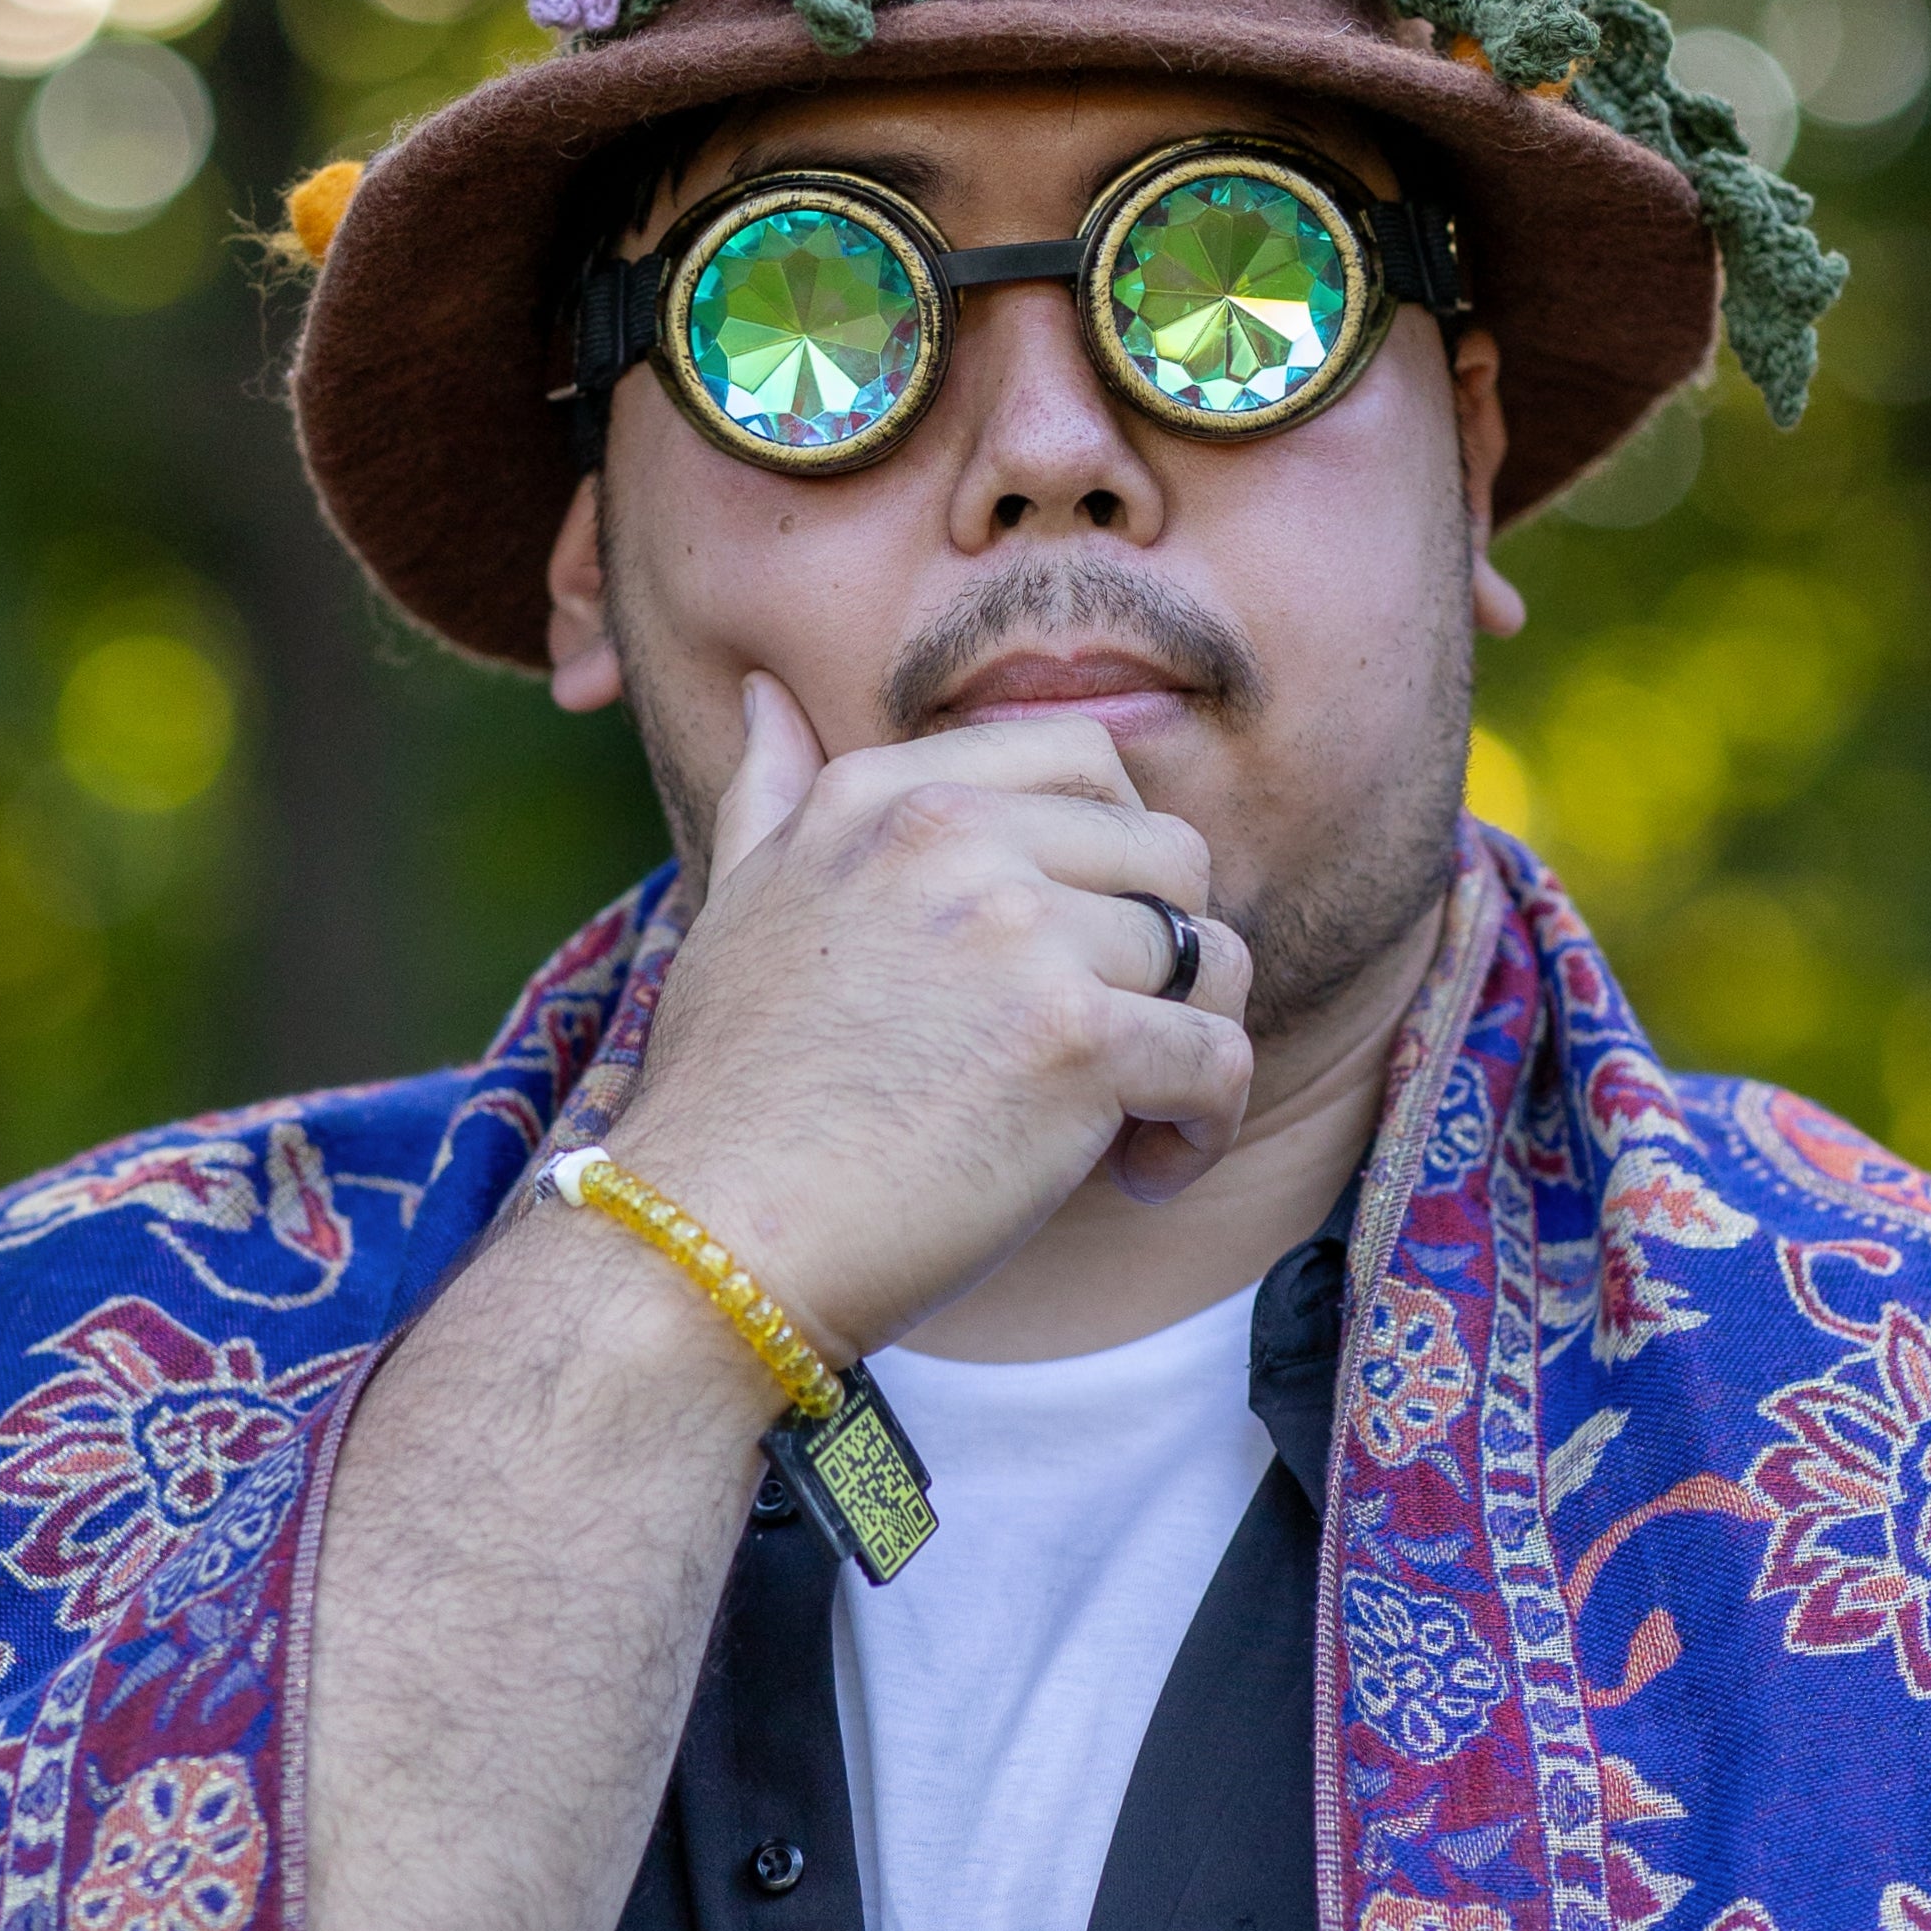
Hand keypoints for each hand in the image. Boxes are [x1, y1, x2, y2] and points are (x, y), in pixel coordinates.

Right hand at [611, 674, 1253, 1359]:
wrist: (709, 1237)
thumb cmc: (726, 1091)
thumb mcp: (736, 904)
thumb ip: (770, 792)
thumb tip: (767, 694)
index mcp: (884, 793)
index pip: (1085, 759)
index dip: (1117, 856)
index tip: (1084, 949)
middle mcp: (956, 836)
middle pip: (1171, 855)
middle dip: (1167, 956)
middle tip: (1116, 1048)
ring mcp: (1022, 934)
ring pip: (1211, 955)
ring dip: (1191, 1046)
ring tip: (1130, 1121)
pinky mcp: (1075, 1042)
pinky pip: (1221, 1056)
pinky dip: (1205, 1126)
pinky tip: (1142, 1172)